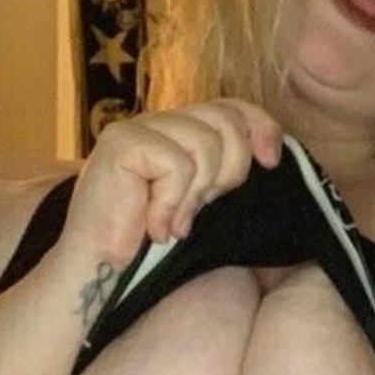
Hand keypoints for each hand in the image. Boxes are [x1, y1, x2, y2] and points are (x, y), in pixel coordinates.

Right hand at [63, 100, 282, 267]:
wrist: (102, 269)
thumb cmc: (151, 242)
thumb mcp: (202, 201)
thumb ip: (225, 170)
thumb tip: (270, 152)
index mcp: (180, 131)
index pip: (231, 106)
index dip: (260, 126)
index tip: (272, 162)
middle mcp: (160, 123)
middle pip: (225, 120)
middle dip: (230, 170)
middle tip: (203, 207)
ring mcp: (137, 128)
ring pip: (204, 143)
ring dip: (195, 196)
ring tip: (173, 223)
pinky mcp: (122, 142)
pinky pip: (177, 165)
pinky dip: (171, 204)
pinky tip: (154, 226)